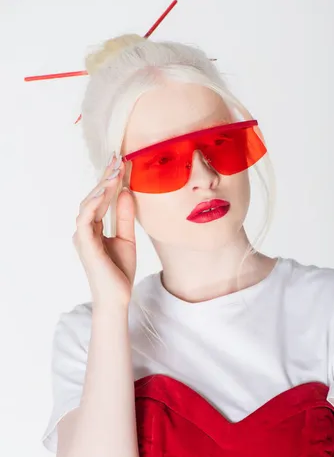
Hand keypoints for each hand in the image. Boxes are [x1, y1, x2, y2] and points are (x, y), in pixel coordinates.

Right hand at [73, 153, 136, 308]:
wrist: (117, 297)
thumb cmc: (119, 272)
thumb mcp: (127, 239)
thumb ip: (125, 217)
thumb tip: (127, 192)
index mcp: (94, 227)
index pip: (101, 199)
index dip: (109, 180)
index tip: (120, 162)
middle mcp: (85, 229)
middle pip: (94, 197)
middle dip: (106, 177)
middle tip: (118, 159)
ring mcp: (82, 236)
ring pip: (88, 203)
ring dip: (102, 186)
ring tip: (115, 171)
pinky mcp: (84, 244)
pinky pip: (85, 218)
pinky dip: (93, 204)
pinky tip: (105, 191)